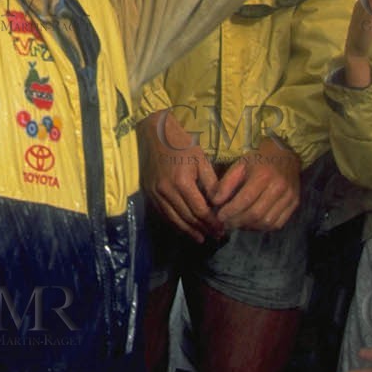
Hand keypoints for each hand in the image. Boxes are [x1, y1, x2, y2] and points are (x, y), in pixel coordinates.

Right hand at [138, 110, 222, 241]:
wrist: (156, 133)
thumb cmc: (182, 144)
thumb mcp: (201, 160)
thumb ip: (211, 184)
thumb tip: (220, 204)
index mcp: (182, 182)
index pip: (199, 210)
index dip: (211, 222)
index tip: (221, 229)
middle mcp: (167, 191)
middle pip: (187, 217)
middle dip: (203, 229)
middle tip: (215, 236)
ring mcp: (155, 193)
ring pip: (173, 219)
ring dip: (188, 231)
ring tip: (200, 238)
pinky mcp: (149, 192)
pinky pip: (163, 213)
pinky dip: (174, 223)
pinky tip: (183, 228)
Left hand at [211, 138, 300, 231]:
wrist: (286, 153)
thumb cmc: (260, 158)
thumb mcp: (240, 164)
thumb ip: (227, 183)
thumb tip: (215, 201)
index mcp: (263, 175)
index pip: (245, 200)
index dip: (231, 211)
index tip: (219, 217)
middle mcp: (278, 188)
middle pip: (256, 214)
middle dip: (238, 222)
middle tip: (226, 224)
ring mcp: (289, 197)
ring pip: (267, 222)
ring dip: (250, 227)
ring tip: (238, 224)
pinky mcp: (295, 203)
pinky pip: (278, 223)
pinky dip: (263, 227)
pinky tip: (253, 224)